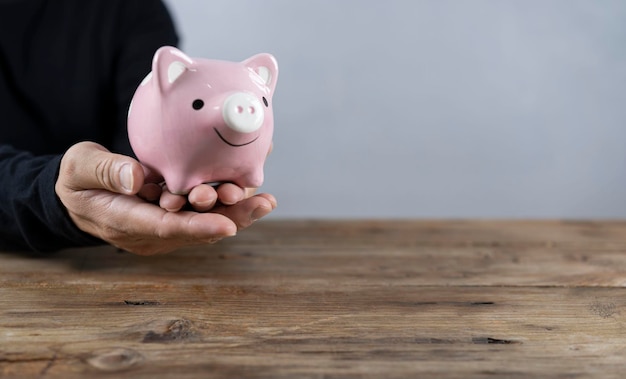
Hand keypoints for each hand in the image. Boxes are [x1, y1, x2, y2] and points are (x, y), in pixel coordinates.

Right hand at [55, 142, 275, 254]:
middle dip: (231, 217)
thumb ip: (105, 171)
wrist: (80, 194)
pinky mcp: (174, 215)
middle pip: (197, 229)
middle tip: (262, 204)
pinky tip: (250, 186)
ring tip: (265, 200)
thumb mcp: (80, 169)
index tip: (228, 225)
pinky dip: (226, 201)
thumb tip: (136, 177)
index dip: (199, 227)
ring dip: (235, 211)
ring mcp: (165, 226)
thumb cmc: (78, 180)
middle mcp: (152, 231)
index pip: (166, 228)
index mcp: (126, 222)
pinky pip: (204, 212)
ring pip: (205, 222)